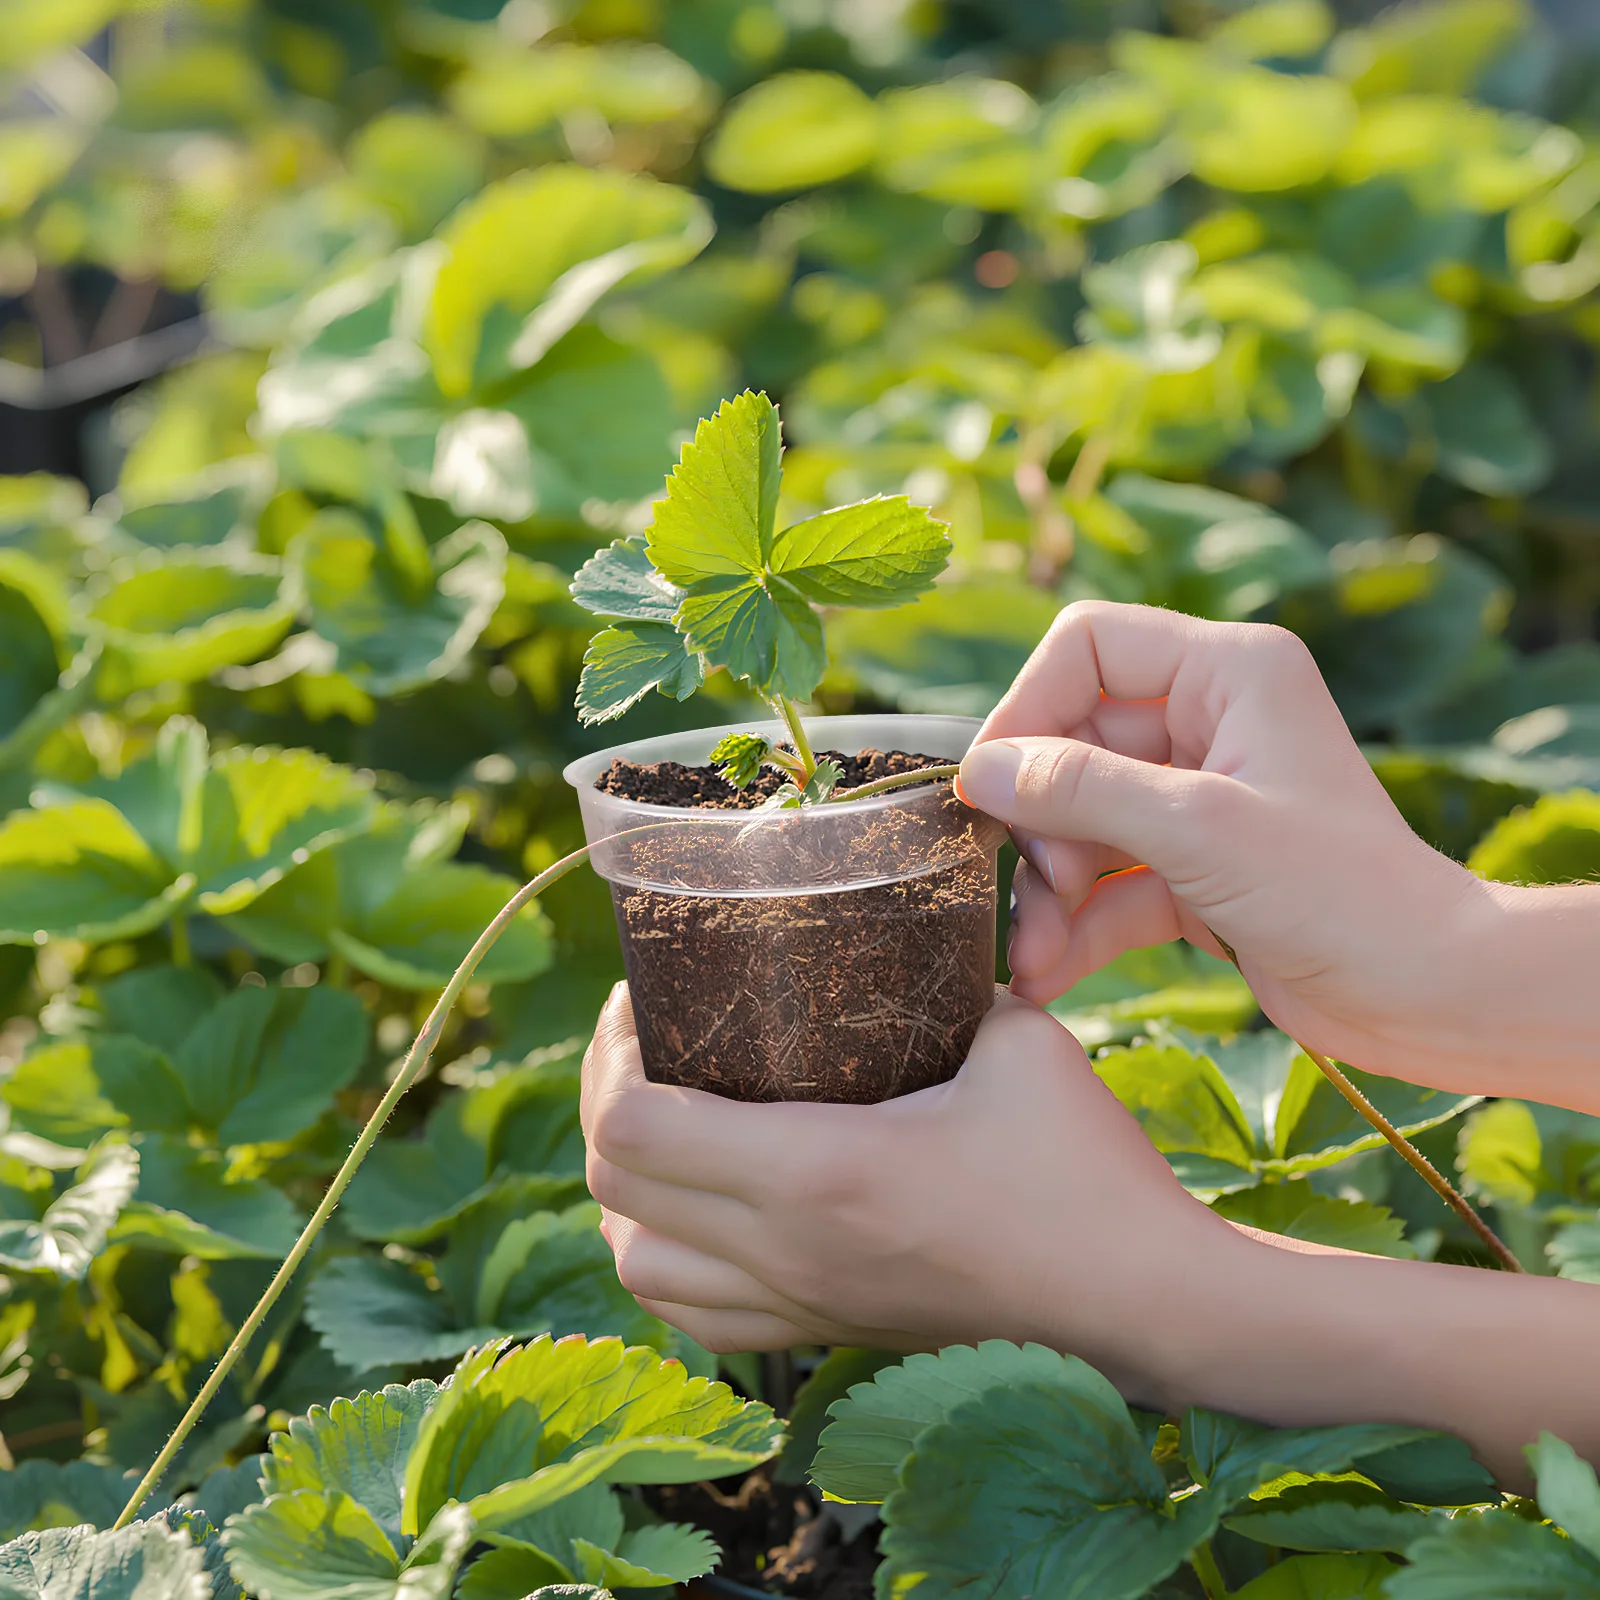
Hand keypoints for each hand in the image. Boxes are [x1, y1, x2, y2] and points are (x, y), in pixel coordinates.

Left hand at [581, 982, 1238, 1393]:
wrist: (1144, 1303)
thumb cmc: (1086, 1173)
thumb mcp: (1016, 1044)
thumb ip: (947, 990)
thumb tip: (908, 946)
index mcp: (817, 1174)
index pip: (632, 1130)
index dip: (608, 1057)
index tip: (641, 1000)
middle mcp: (786, 1251)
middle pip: (612, 1193)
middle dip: (602, 1103)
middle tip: (644, 1040)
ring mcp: (801, 1304)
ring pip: (638, 1268)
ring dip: (624, 1192)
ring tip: (661, 1122)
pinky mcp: (826, 1333)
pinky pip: (697, 1314)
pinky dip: (666, 1260)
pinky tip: (701, 1211)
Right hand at [959, 600, 1505, 1093]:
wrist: (1427, 997)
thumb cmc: (1339, 893)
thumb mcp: (1198, 830)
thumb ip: (1081, 789)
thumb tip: (979, 769)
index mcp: (1228, 672)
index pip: (1090, 647)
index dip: (1028, 706)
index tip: (990, 784)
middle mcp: (1210, 721)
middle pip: (1073, 744)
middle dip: (1038, 824)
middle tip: (1018, 887)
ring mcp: (1199, 799)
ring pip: (1083, 823)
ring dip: (1049, 889)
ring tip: (1029, 956)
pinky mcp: (1195, 869)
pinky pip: (1109, 883)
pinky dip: (1077, 927)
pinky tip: (1044, 976)